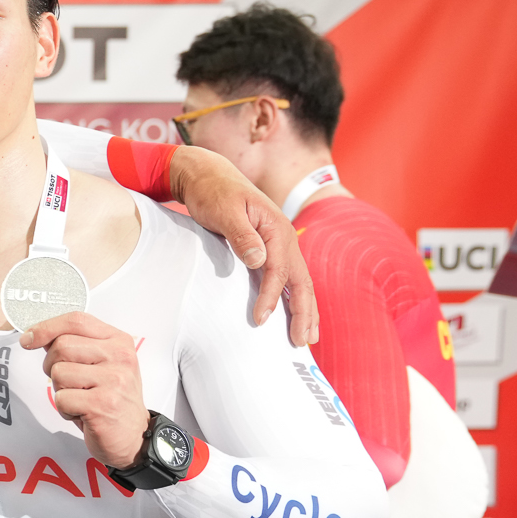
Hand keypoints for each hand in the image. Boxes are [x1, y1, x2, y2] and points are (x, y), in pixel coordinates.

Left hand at [20, 312, 148, 470]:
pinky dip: (65, 409)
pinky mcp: (102, 404)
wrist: (135, 436)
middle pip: (62, 346)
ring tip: (81, 399)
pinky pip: (61, 398)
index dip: (46, 327)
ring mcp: (113, 380)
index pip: (76, 320)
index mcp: (119, 341)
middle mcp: (120, 356)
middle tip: (69, 383)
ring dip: (61, 390)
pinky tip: (83, 414)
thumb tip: (38, 334)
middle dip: (52, 366)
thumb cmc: (112, 399)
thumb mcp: (102, 364)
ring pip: (59, 372)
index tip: (28, 339)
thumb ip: (77, 346)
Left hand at [167, 145, 317, 346]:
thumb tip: (259, 261)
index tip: (260, 320)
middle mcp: (284, 238)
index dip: (271, 297)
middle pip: (301, 281)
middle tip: (302, 342)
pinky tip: (294, 315)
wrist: (209, 176)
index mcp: (277, 229)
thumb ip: (241, 235)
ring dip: (305, 309)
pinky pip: (287, 278)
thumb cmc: (213, 192)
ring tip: (308, 337)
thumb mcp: (224, 211)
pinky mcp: (269, 249)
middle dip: (304, 312)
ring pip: (299, 282)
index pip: (279, 270)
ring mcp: (280, 244)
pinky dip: (293, 299)